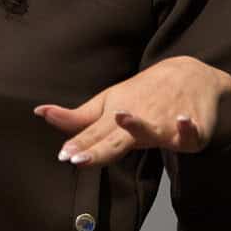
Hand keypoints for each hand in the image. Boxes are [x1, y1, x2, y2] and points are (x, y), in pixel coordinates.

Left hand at [34, 55, 230, 164]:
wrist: (188, 73)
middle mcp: (137, 119)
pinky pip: (190, 131)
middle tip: (77, 157)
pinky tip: (184, 122)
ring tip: (122, 117)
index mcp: (116, 116)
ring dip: (137, 124)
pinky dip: (187, 126)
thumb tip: (39, 112)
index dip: (80, 145)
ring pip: (150, 129)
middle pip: (115, 136)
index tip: (64, 155)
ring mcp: (163, 122)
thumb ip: (78, 118)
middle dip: (97, 146)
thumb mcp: (109, 103)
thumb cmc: (142, 94)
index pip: (95, 134)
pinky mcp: (190, 128)